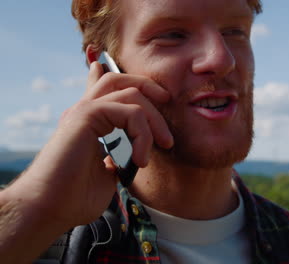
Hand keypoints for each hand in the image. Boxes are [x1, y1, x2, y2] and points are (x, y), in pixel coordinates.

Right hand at [5, 61, 172, 228]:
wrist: (50, 209)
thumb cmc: (75, 198)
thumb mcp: (108, 175)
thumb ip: (120, 159)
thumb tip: (132, 157)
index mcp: (89, 122)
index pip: (102, 86)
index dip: (124, 79)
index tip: (151, 90)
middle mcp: (85, 111)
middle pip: (120, 80)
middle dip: (150, 88)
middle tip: (167, 108)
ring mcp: (84, 111)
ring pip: (130, 92)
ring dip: (155, 119)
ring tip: (164, 145)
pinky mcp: (86, 115)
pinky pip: (130, 112)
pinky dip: (143, 134)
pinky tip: (140, 159)